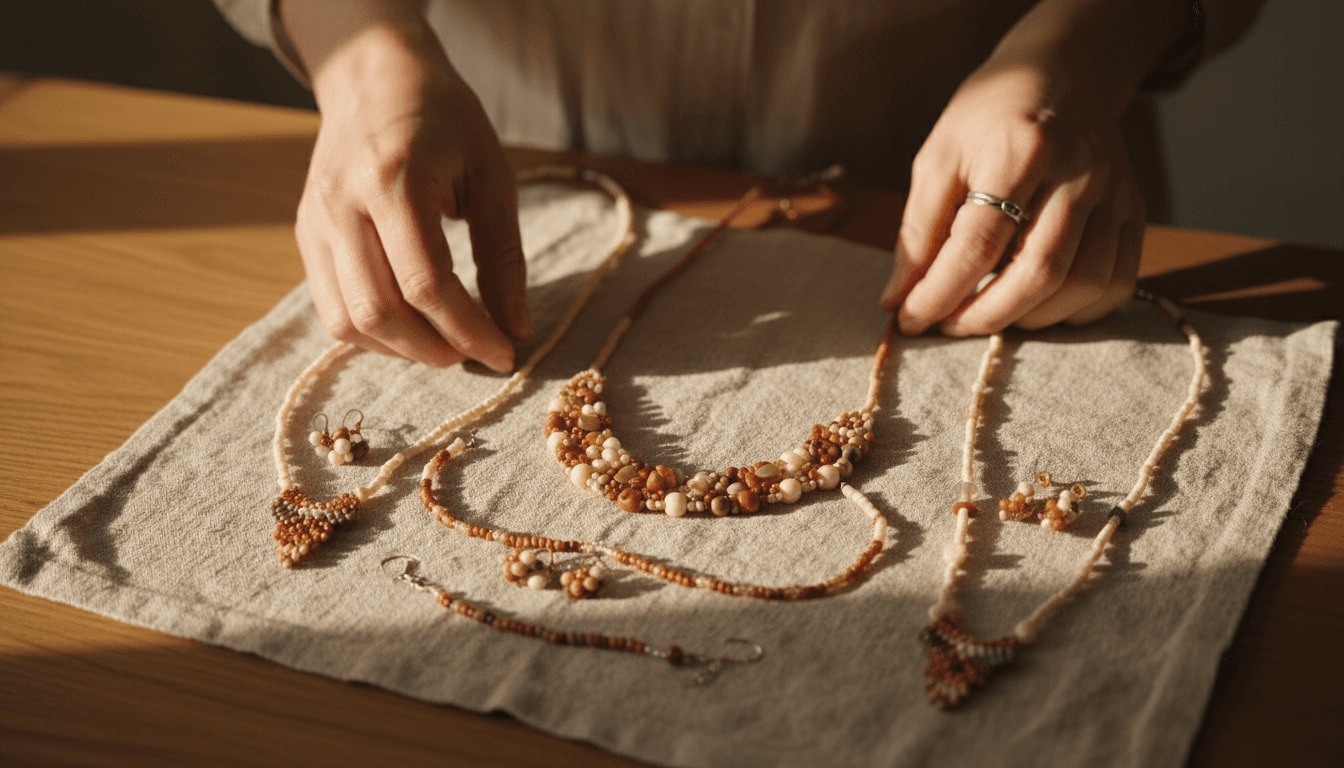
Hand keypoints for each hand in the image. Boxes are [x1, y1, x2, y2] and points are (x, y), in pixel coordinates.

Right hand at [284, 2, 529, 369]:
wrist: (375, 76)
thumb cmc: (445, 121)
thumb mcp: (492, 177)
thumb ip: (504, 256)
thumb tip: (518, 330)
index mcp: (394, 181)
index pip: (427, 284)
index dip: (469, 330)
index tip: (505, 353)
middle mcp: (343, 204)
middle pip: (380, 311)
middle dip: (434, 350)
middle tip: (476, 355)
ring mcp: (316, 221)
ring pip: (347, 320)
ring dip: (401, 350)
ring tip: (445, 346)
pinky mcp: (307, 234)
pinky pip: (330, 307)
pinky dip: (372, 333)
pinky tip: (411, 329)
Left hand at [880, 0, 1187, 335]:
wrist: (1061, 76)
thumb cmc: (988, 120)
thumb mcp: (938, 158)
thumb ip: (918, 231)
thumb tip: (898, 299)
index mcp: (1022, 150)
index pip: (979, 244)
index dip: (940, 293)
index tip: (908, 319)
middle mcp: (1080, 172)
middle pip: (1039, 272)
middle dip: (985, 316)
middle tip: (947, 326)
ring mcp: (1115, 193)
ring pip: (1082, 285)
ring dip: (1028, 320)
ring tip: (986, 317)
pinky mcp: (1134, 211)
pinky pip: (1117, 283)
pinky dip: (1075, 313)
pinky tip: (1035, 310)